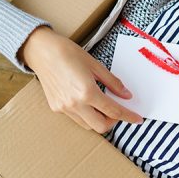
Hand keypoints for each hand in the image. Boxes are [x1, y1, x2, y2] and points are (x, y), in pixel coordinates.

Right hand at [19, 26, 142, 132]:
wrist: (41, 50)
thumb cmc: (67, 52)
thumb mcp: (95, 65)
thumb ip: (113, 83)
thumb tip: (127, 95)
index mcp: (87, 92)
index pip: (113, 111)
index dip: (128, 116)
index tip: (137, 119)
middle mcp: (75, 104)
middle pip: (101, 126)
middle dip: (113, 122)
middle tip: (117, 111)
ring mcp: (64, 108)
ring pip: (88, 125)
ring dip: (99, 119)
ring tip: (102, 105)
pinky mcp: (56, 108)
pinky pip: (76, 118)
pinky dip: (86, 115)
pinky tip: (87, 101)